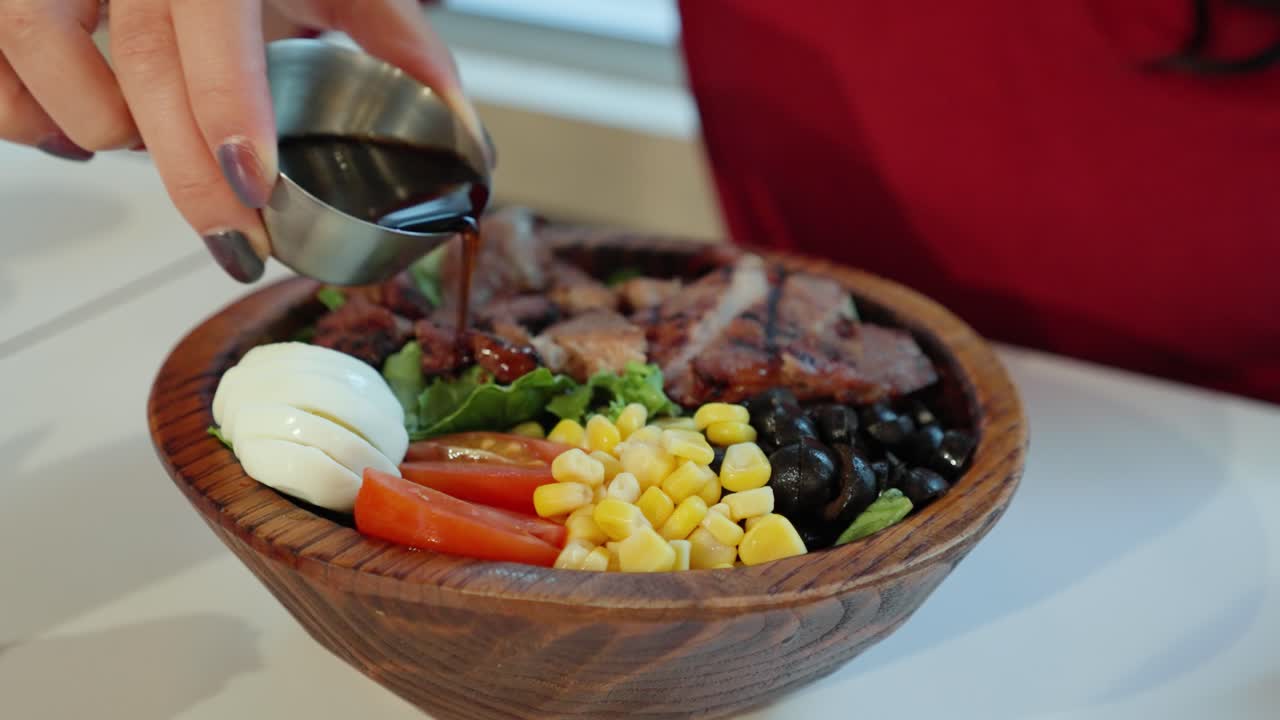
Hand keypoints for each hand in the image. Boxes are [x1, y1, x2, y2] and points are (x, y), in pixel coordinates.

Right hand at [0, 0, 484, 282]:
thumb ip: (399, 37)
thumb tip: (463, 131)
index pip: (206, 23)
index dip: (224, 106)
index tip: (251, 186)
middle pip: (138, 66)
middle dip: (187, 175)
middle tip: (238, 243)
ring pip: (40, 54)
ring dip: (96, 130)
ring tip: (149, 154)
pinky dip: (25, 113)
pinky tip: (75, 133)